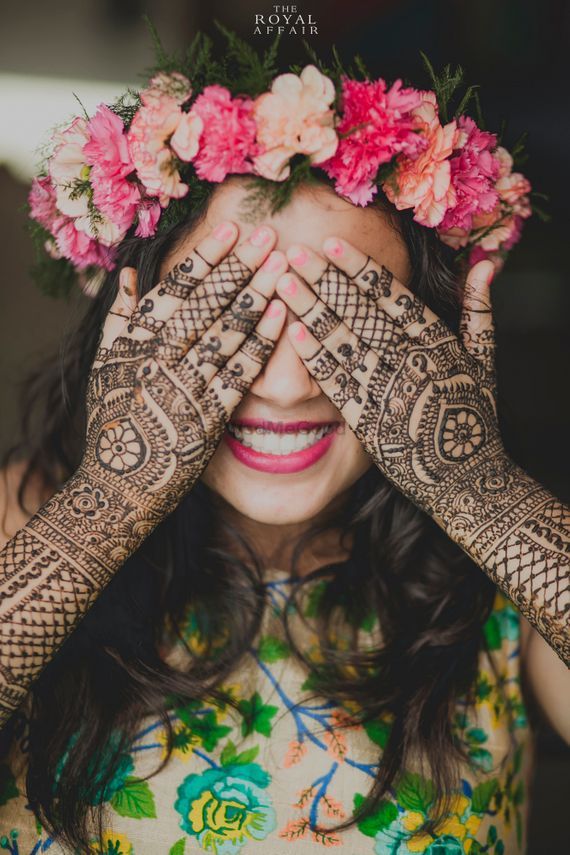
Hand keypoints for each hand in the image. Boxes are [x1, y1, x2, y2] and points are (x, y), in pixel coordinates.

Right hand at [80, 223, 286, 525]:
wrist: (120, 482)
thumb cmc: (112, 420)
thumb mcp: (104, 365)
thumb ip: (120, 318)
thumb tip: (132, 273)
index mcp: (136, 340)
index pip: (178, 288)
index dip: (207, 256)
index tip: (232, 229)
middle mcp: (162, 357)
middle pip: (209, 303)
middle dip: (241, 266)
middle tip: (269, 235)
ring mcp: (187, 385)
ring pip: (228, 331)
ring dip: (258, 295)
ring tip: (282, 265)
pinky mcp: (210, 415)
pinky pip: (240, 371)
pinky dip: (262, 341)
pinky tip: (282, 314)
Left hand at [276, 237, 500, 532]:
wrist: (466, 477)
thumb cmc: (475, 415)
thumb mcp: (485, 361)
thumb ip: (480, 311)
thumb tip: (486, 265)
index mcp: (436, 341)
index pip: (390, 296)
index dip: (358, 268)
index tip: (331, 244)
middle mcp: (408, 360)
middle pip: (359, 312)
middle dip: (324, 280)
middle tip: (294, 252)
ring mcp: (386, 390)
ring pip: (342, 341)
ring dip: (310, 310)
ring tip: (284, 283)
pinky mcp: (367, 420)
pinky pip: (337, 383)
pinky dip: (315, 357)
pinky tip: (291, 333)